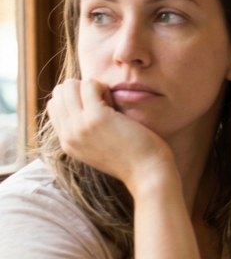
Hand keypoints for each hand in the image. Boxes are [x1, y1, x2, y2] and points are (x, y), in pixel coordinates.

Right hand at [47, 78, 174, 191]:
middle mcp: (68, 135)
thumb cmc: (132, 158)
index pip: (54, 107)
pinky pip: (89, 85)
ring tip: (109, 102)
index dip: (75, 99)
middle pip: (59, 93)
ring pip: (69, 86)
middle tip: (104, 103)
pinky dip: (102, 86)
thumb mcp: (98, 148)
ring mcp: (79, 126)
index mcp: (67, 143)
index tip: (97, 108)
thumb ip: (85, 132)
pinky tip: (115, 101)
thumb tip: (84, 104)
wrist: (147, 173)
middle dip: (81, 90)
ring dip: (91, 87)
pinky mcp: (96, 117)